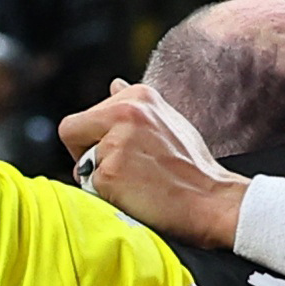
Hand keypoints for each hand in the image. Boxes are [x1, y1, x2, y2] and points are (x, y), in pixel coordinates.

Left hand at [53, 77, 246, 249]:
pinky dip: (106, 196)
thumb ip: (137, 106)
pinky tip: (135, 196)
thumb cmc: (192, 168)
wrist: (212, 200)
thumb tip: (115, 85)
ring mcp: (117, 141)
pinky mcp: (111, 172)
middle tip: (121, 171)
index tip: (120, 152)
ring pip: (81, 163)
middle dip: (87, 154)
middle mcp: (126, 111)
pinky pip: (90, 187)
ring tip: (135, 183)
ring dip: (99, 178)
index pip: (85, 115)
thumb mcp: (169, 121)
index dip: (94, 138)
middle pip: (71, 132)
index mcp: (138, 96)